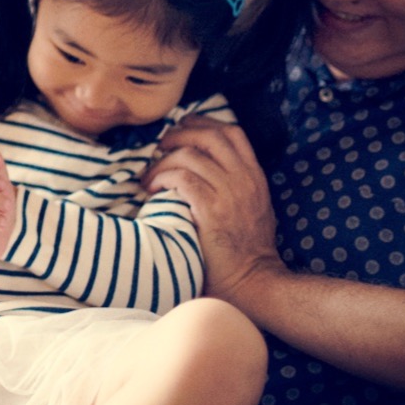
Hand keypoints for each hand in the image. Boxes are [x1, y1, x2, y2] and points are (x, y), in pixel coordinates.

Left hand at [144, 115, 285, 304]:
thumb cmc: (247, 250)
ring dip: (163, 161)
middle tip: (160, 145)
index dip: (204, 123)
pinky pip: (182, 179)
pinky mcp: (212, 210)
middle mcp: (244, 179)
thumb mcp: (253, 208)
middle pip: (209, 135)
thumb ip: (235, 184)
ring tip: (149, 175)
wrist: (254, 282)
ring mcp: (230, 193)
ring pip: (189, 155)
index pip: (232, 132)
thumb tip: (204, 166)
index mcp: (255, 176)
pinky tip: (153, 189)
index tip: (182, 127)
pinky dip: (162, 178)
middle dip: (179, 134)